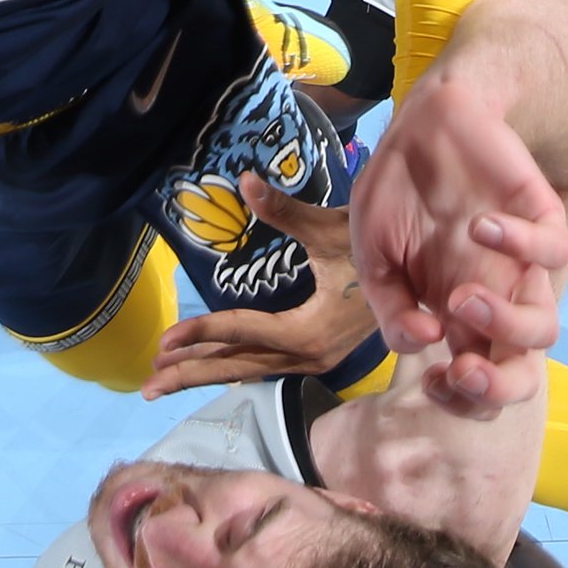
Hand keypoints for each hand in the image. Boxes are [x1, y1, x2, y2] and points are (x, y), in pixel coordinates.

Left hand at [142, 174, 378, 393]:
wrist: (421, 278)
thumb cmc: (378, 251)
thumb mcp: (332, 230)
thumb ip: (284, 212)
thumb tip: (243, 181)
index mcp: (310, 332)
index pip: (243, 333)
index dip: (201, 333)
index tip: (164, 339)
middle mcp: (308, 356)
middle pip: (238, 367)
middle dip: (190, 374)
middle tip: (146, 386)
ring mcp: (312, 360)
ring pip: (248, 369)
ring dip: (205, 372)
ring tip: (162, 381)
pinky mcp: (315, 354)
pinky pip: (263, 363)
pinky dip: (231, 365)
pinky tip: (209, 366)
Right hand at [347, 71, 567, 403]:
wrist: (424, 124)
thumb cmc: (398, 191)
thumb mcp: (374, 255)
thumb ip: (390, 306)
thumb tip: (423, 342)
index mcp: (454, 315)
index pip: (476, 383)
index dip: (461, 400)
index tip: (431, 379)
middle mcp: (494, 298)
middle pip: (521, 373)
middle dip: (498, 389)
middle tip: (464, 368)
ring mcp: (519, 264)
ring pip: (545, 327)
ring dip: (506, 325)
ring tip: (463, 297)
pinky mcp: (539, 219)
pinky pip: (553, 252)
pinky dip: (520, 246)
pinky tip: (479, 225)